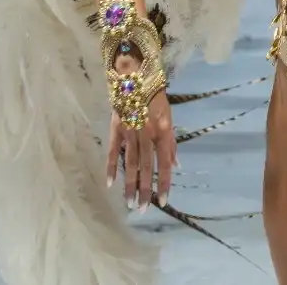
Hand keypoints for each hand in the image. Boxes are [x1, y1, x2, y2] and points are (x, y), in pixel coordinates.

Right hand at [105, 52, 176, 210]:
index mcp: (162, 132)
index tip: (163, 201)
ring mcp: (130, 132)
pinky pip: (113, 151)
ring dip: (129, 185)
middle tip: (142, 210)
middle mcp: (147, 134)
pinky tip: (110, 183)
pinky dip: (111, 167)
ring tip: (129, 203)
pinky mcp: (116, 129)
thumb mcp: (169, 118)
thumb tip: (176, 167)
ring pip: (130, 163)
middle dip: (145, 191)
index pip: (164, 164)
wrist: (136, 76)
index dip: (164, 183)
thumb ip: (172, 144)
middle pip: (146, 167)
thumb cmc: (156, 99)